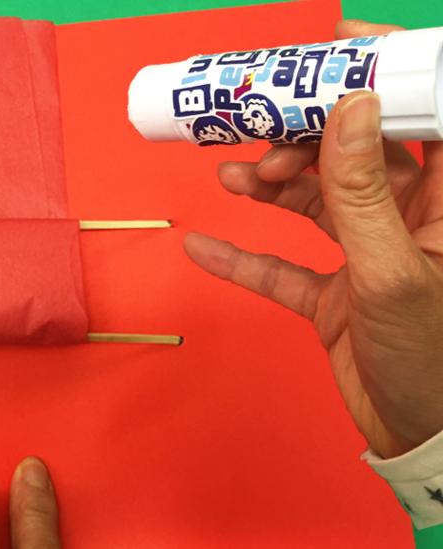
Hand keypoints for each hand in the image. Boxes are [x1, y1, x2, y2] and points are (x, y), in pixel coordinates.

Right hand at [184, 20, 442, 458]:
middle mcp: (407, 220)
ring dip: (270, 186)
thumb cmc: (430, 360)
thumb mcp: (393, 272)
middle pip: (350, 154)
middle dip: (301, 136)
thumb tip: (351, 107)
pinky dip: (243, 259)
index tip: (330, 51)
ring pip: (313, 202)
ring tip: (232, 177)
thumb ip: (363, 192)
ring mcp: (368, 256)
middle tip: (255, 122)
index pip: (417, 119)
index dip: (379, 80)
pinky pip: (283, 267)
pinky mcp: (335, 294)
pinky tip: (202, 246)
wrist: (418, 442)